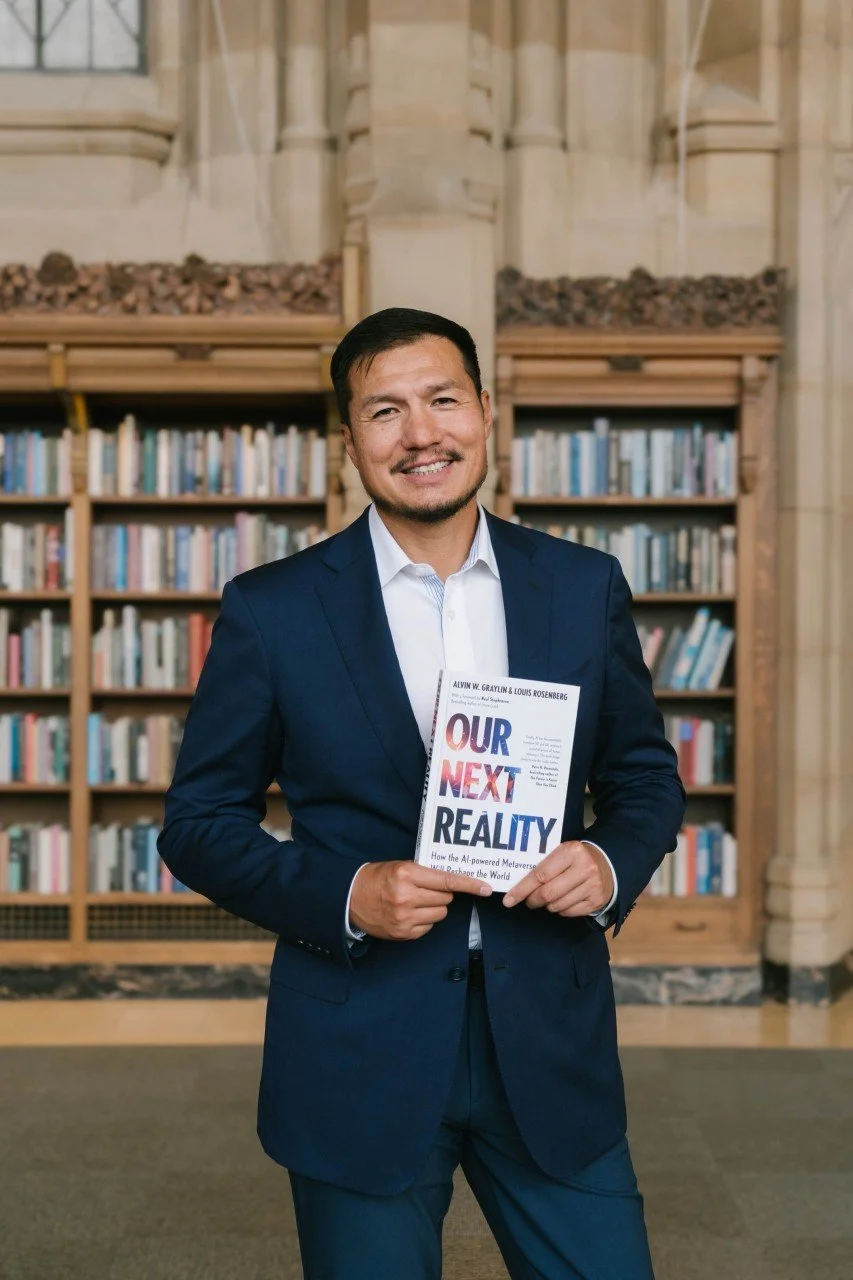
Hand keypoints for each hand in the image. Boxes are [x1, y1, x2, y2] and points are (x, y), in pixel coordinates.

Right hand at [349, 861, 491, 941]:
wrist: (350, 898)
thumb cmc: (378, 878)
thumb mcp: (400, 866)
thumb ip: (425, 872)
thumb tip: (453, 880)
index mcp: (407, 874)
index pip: (447, 880)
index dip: (469, 884)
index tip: (485, 888)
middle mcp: (407, 896)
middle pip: (446, 898)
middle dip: (442, 893)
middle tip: (427, 889)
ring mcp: (405, 917)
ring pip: (440, 913)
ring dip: (434, 907)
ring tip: (416, 901)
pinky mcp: (403, 933)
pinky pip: (429, 927)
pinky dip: (424, 920)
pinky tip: (410, 913)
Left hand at [502, 841, 613, 917]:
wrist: (608, 864)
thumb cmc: (576, 858)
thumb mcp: (561, 853)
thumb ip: (543, 865)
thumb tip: (516, 885)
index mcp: (571, 851)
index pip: (540, 874)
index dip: (522, 889)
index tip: (508, 900)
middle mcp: (584, 868)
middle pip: (548, 893)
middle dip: (532, 900)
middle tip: (528, 901)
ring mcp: (592, 885)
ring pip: (557, 905)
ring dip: (547, 905)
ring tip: (547, 898)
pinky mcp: (597, 900)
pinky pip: (569, 912)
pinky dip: (560, 910)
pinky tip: (562, 901)